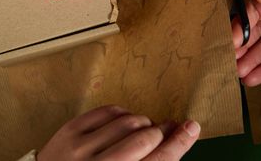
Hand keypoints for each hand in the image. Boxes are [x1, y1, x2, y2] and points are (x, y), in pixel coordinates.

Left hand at [37, 105, 199, 160]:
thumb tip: (171, 144)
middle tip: (167, 129)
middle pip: (145, 139)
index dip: (179, 143)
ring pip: (128, 121)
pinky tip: (124, 121)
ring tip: (143, 129)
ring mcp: (81, 149)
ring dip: (142, 123)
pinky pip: (107, 110)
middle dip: (160, 132)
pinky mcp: (69, 131)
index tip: (191, 127)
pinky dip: (122, 113)